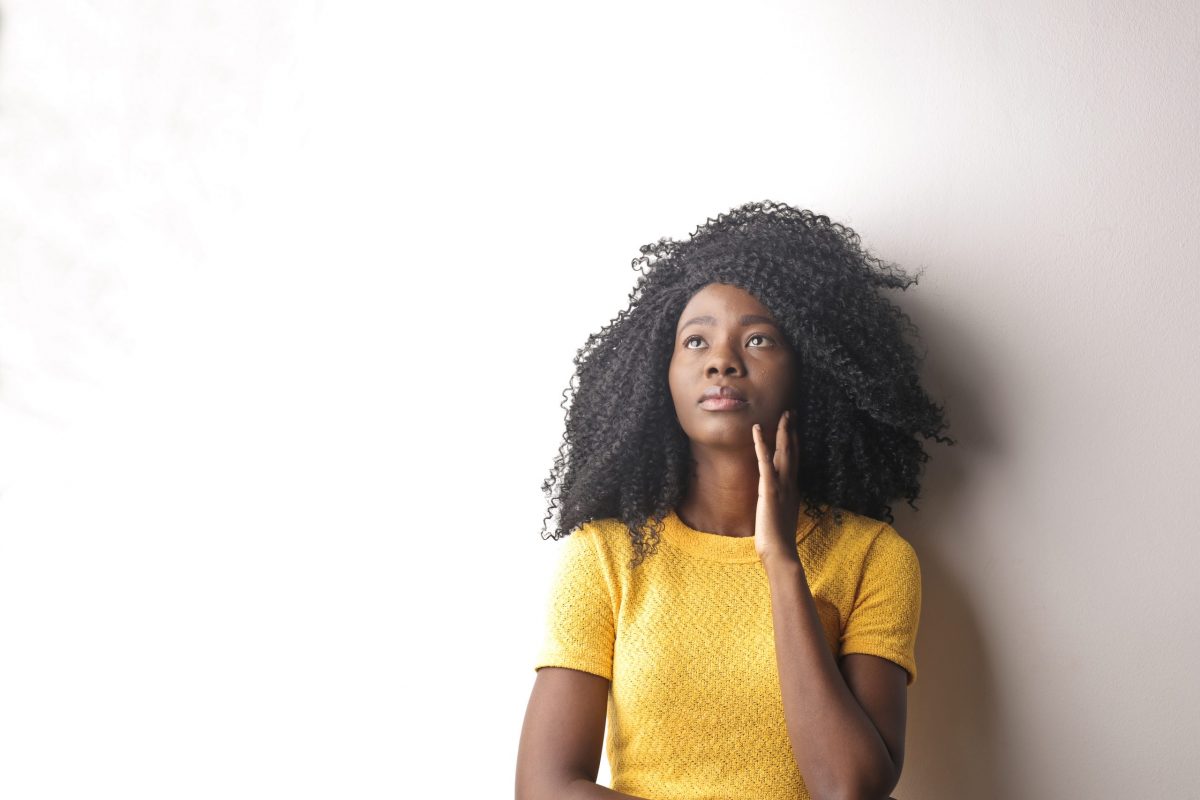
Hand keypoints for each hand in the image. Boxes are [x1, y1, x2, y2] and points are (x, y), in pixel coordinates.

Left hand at [751, 410, 802, 564]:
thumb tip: (778, 500)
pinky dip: (761, 444)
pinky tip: (757, 430)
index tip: (794, 428)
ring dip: (782, 432)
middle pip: (792, 452)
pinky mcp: (769, 490)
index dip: (794, 443)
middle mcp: (790, 484)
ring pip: (783, 453)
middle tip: (791, 412)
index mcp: (791, 490)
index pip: (794, 461)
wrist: (780, 553)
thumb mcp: (780, 516)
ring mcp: (781, 486)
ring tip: (783, 414)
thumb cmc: (778, 539)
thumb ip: (780, 504)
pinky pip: (765, 462)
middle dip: (791, 431)